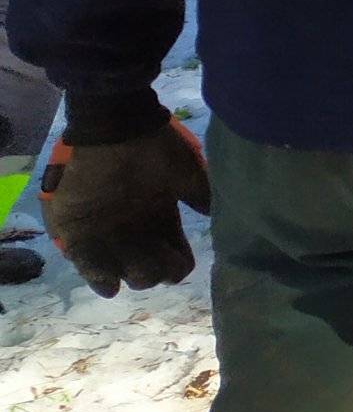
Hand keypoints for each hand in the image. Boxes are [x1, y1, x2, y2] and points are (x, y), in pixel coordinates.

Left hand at [42, 119, 208, 297]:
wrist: (115, 127)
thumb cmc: (153, 149)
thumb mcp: (187, 173)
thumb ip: (202, 197)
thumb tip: (217, 216)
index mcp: (159, 218)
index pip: (172, 255)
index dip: (177, 267)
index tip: (178, 265)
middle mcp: (132, 228)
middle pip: (146, 269)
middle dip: (153, 273)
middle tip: (155, 263)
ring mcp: (103, 231)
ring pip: (116, 269)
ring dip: (128, 276)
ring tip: (132, 273)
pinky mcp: (76, 229)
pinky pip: (84, 260)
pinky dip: (96, 275)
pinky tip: (109, 283)